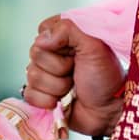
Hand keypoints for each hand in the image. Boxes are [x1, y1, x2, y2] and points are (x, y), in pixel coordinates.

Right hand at [24, 15, 125, 136]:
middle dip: (60, 67)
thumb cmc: (106, 76)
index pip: (43, 31)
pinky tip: (62, 100)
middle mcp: (51, 53)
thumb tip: (41, 39)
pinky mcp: (40, 95)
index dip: (58, 44)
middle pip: (35, 54)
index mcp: (64, 36)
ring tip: (73, 87)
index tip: (76, 52)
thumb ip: (68, 30)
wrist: (109, 109)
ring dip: (58, 85)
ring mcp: (44, 74)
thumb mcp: (94, 46)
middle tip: (77, 71)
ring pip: (32, 76)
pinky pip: (29, 94)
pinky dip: (48, 100)